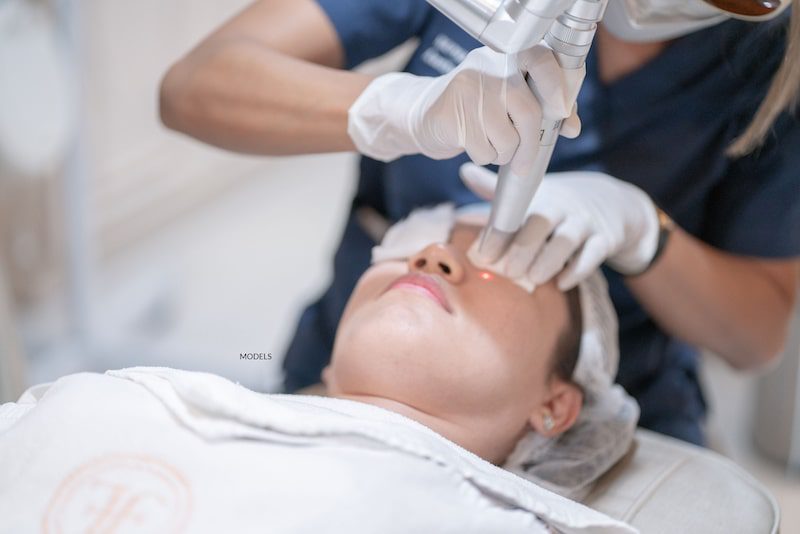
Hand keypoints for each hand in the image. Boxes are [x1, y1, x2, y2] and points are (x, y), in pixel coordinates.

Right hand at [348, 45, 580, 176]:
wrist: (421, 113)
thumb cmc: (473, 108)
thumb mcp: (507, 97)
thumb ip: (541, 105)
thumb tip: (571, 126)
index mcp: (508, 56)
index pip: (542, 61)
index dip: (558, 87)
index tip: (563, 113)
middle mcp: (489, 67)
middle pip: (528, 113)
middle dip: (530, 147)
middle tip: (523, 164)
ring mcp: (469, 89)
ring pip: (507, 139)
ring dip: (502, 154)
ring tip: (488, 143)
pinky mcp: (451, 114)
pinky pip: (484, 150)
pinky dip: (483, 156)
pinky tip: (471, 142)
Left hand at [459, 163, 659, 289]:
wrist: (614, 203)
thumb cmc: (560, 204)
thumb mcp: (534, 193)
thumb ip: (498, 189)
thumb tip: (464, 170)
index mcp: (541, 197)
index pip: (517, 211)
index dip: (499, 232)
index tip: (483, 253)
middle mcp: (563, 208)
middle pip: (542, 223)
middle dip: (524, 247)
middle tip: (508, 270)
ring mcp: (586, 223)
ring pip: (567, 240)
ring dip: (550, 260)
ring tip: (533, 278)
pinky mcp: (606, 239)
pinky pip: (594, 255)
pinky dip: (579, 269)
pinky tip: (562, 283)